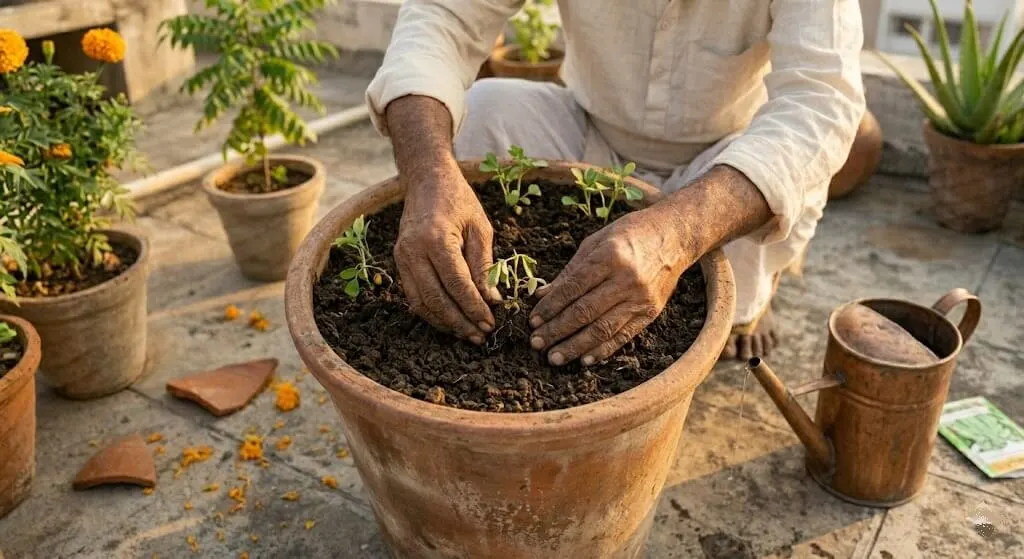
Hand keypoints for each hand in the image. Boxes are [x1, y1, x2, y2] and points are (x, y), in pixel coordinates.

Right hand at [394, 163, 501, 343]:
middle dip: (459, 322)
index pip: (457, 284)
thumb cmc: (458, 200)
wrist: (426, 180)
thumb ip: (484, 266)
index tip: (490, 322)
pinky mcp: (398, 262)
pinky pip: (413, 295)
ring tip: (466, 333)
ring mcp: (402, 257)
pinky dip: (430, 312)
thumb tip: (491, 300)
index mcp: (437, 239)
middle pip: (435, 298)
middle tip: (480, 335)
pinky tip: (450, 320)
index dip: (474, 308)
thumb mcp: (480, 228)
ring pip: (420, 303)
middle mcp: (413, 250)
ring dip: (444, 322)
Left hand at [528, 205, 692, 365]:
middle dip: (557, 330)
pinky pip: (623, 336)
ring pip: (602, 329)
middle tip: (536, 343)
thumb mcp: (596, 241)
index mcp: (610, 256)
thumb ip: (570, 271)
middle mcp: (626, 279)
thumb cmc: (630, 234)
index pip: (573, 288)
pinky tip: (585, 359)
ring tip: (555, 358)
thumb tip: (541, 295)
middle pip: (585, 311)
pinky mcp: (651, 312)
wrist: (674, 236)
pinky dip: (603, 350)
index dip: (550, 307)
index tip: (533, 320)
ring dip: (575, 346)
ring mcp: (641, 298)